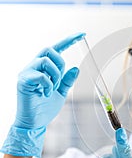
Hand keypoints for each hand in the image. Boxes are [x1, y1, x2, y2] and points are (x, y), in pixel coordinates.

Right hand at [0, 32, 85, 156]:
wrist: (34, 123)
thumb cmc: (45, 107)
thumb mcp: (61, 92)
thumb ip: (67, 80)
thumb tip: (76, 68)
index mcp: (43, 68)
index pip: (56, 49)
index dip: (68, 41)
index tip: (81, 35)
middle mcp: (34, 66)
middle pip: (49, 50)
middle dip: (60, 63)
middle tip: (59, 81)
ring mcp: (27, 72)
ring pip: (46, 61)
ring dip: (55, 76)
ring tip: (52, 89)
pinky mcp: (23, 81)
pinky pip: (40, 75)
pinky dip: (48, 85)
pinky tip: (46, 94)